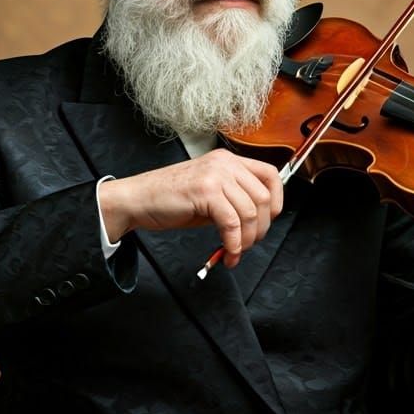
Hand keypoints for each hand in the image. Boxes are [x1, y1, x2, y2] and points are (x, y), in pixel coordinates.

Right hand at [98, 149, 283, 267]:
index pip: (270, 175)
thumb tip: (259, 220)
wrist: (137, 200)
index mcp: (228, 160)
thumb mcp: (209, 193)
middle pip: (264, 197)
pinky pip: (233, 223)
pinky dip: (234, 244)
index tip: (268, 222)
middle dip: (261, 228)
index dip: (276, 201)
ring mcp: (215, 175)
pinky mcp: (205, 191)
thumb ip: (234, 199)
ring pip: (251, 212)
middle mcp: (225, 163)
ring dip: (247, 240)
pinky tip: (227, 253)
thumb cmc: (169, 199)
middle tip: (248, 244)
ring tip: (234, 251)